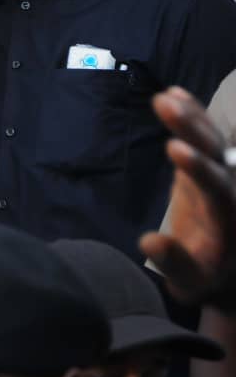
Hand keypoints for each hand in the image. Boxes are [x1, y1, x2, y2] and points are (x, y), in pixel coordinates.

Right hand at [140, 87, 235, 310]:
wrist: (230, 269)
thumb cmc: (207, 280)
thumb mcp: (191, 284)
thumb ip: (174, 263)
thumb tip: (149, 240)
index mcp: (230, 218)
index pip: (218, 187)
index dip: (198, 168)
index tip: (174, 148)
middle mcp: (233, 190)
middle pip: (216, 153)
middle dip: (193, 128)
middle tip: (166, 105)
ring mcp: (224, 176)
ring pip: (213, 140)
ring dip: (191, 116)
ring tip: (165, 96)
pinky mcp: (211, 167)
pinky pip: (206, 138)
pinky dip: (193, 116)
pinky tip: (173, 93)